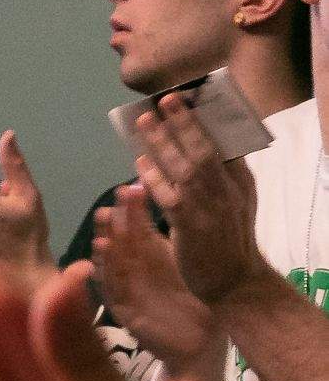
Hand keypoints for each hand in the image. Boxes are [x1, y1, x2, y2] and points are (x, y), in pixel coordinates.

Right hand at [91, 184, 222, 376]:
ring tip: (104, 219)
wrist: (203, 343)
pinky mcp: (122, 308)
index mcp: (151, 254)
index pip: (137, 225)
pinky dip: (103, 271)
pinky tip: (99, 255)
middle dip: (117, 217)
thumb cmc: (201, 303)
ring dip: (104, 239)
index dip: (134, 206)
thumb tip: (188, 199)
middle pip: (120, 237)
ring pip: (110, 259)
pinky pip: (109, 288)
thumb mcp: (193, 264)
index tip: (133, 185)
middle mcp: (134, 267)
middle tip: (118, 197)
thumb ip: (184, 237)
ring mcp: (126, 287)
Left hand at [133, 93, 266, 304]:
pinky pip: (170, 197)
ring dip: (164, 143)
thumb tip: (201, 147)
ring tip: (145, 122)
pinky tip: (139, 164)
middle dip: (185, 122)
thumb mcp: (233, 202)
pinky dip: (154, 178)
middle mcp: (228, 191)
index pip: (224, 143)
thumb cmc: (228, 240)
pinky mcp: (191, 227)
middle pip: (205, 149)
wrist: (235, 281)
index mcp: (240, 182)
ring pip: (186, 168)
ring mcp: (211, 208)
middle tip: (166, 99)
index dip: (205, 120)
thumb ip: (220, 177)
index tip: (187, 98)